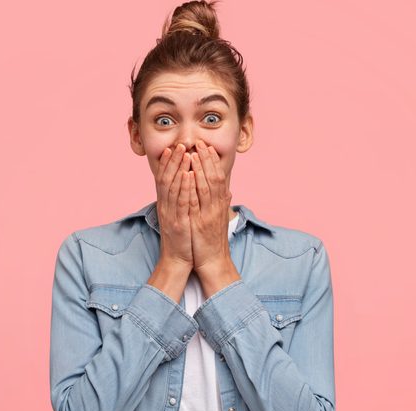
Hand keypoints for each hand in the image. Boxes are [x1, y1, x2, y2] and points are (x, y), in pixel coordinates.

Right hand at [154, 143, 193, 269]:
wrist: (177, 260)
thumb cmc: (182, 237)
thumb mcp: (180, 215)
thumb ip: (182, 200)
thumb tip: (188, 184)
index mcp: (165, 204)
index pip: (164, 178)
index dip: (167, 162)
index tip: (173, 147)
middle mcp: (165, 206)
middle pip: (166, 178)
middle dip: (173, 160)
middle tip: (179, 143)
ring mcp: (170, 214)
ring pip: (172, 186)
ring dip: (178, 168)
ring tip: (184, 152)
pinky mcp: (178, 222)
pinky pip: (181, 202)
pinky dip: (184, 187)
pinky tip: (188, 175)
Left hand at [188, 140, 240, 296]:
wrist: (213, 261)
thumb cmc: (213, 240)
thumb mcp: (219, 218)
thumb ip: (222, 203)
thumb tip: (227, 189)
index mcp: (220, 204)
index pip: (219, 177)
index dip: (213, 161)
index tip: (206, 147)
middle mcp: (217, 206)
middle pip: (214, 177)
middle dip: (206, 159)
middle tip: (200, 143)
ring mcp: (209, 214)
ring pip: (206, 186)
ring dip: (200, 168)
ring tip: (193, 153)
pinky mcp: (201, 223)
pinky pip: (197, 201)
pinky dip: (193, 187)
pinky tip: (188, 176)